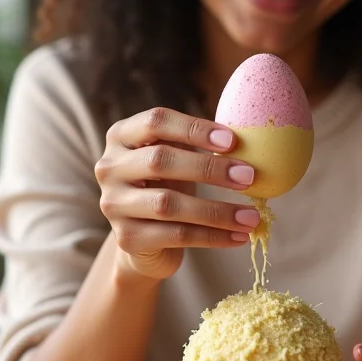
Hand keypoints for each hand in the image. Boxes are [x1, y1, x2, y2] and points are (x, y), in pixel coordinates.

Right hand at [95, 107, 260, 279]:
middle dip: (210, 168)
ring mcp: (113, 204)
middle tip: (249, 177)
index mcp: (122, 135)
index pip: (156, 121)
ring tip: (252, 216)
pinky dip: (213, 237)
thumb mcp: (177, 158)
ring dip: (217, 211)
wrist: (146, 239)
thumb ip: (199, 145)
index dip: (194, 128)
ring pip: (169, 204)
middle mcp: (109, 167)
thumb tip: (250, 142)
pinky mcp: (126, 238)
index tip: (232, 141)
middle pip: (160, 160)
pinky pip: (176, 235)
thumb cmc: (168, 184)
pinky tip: (239, 236)